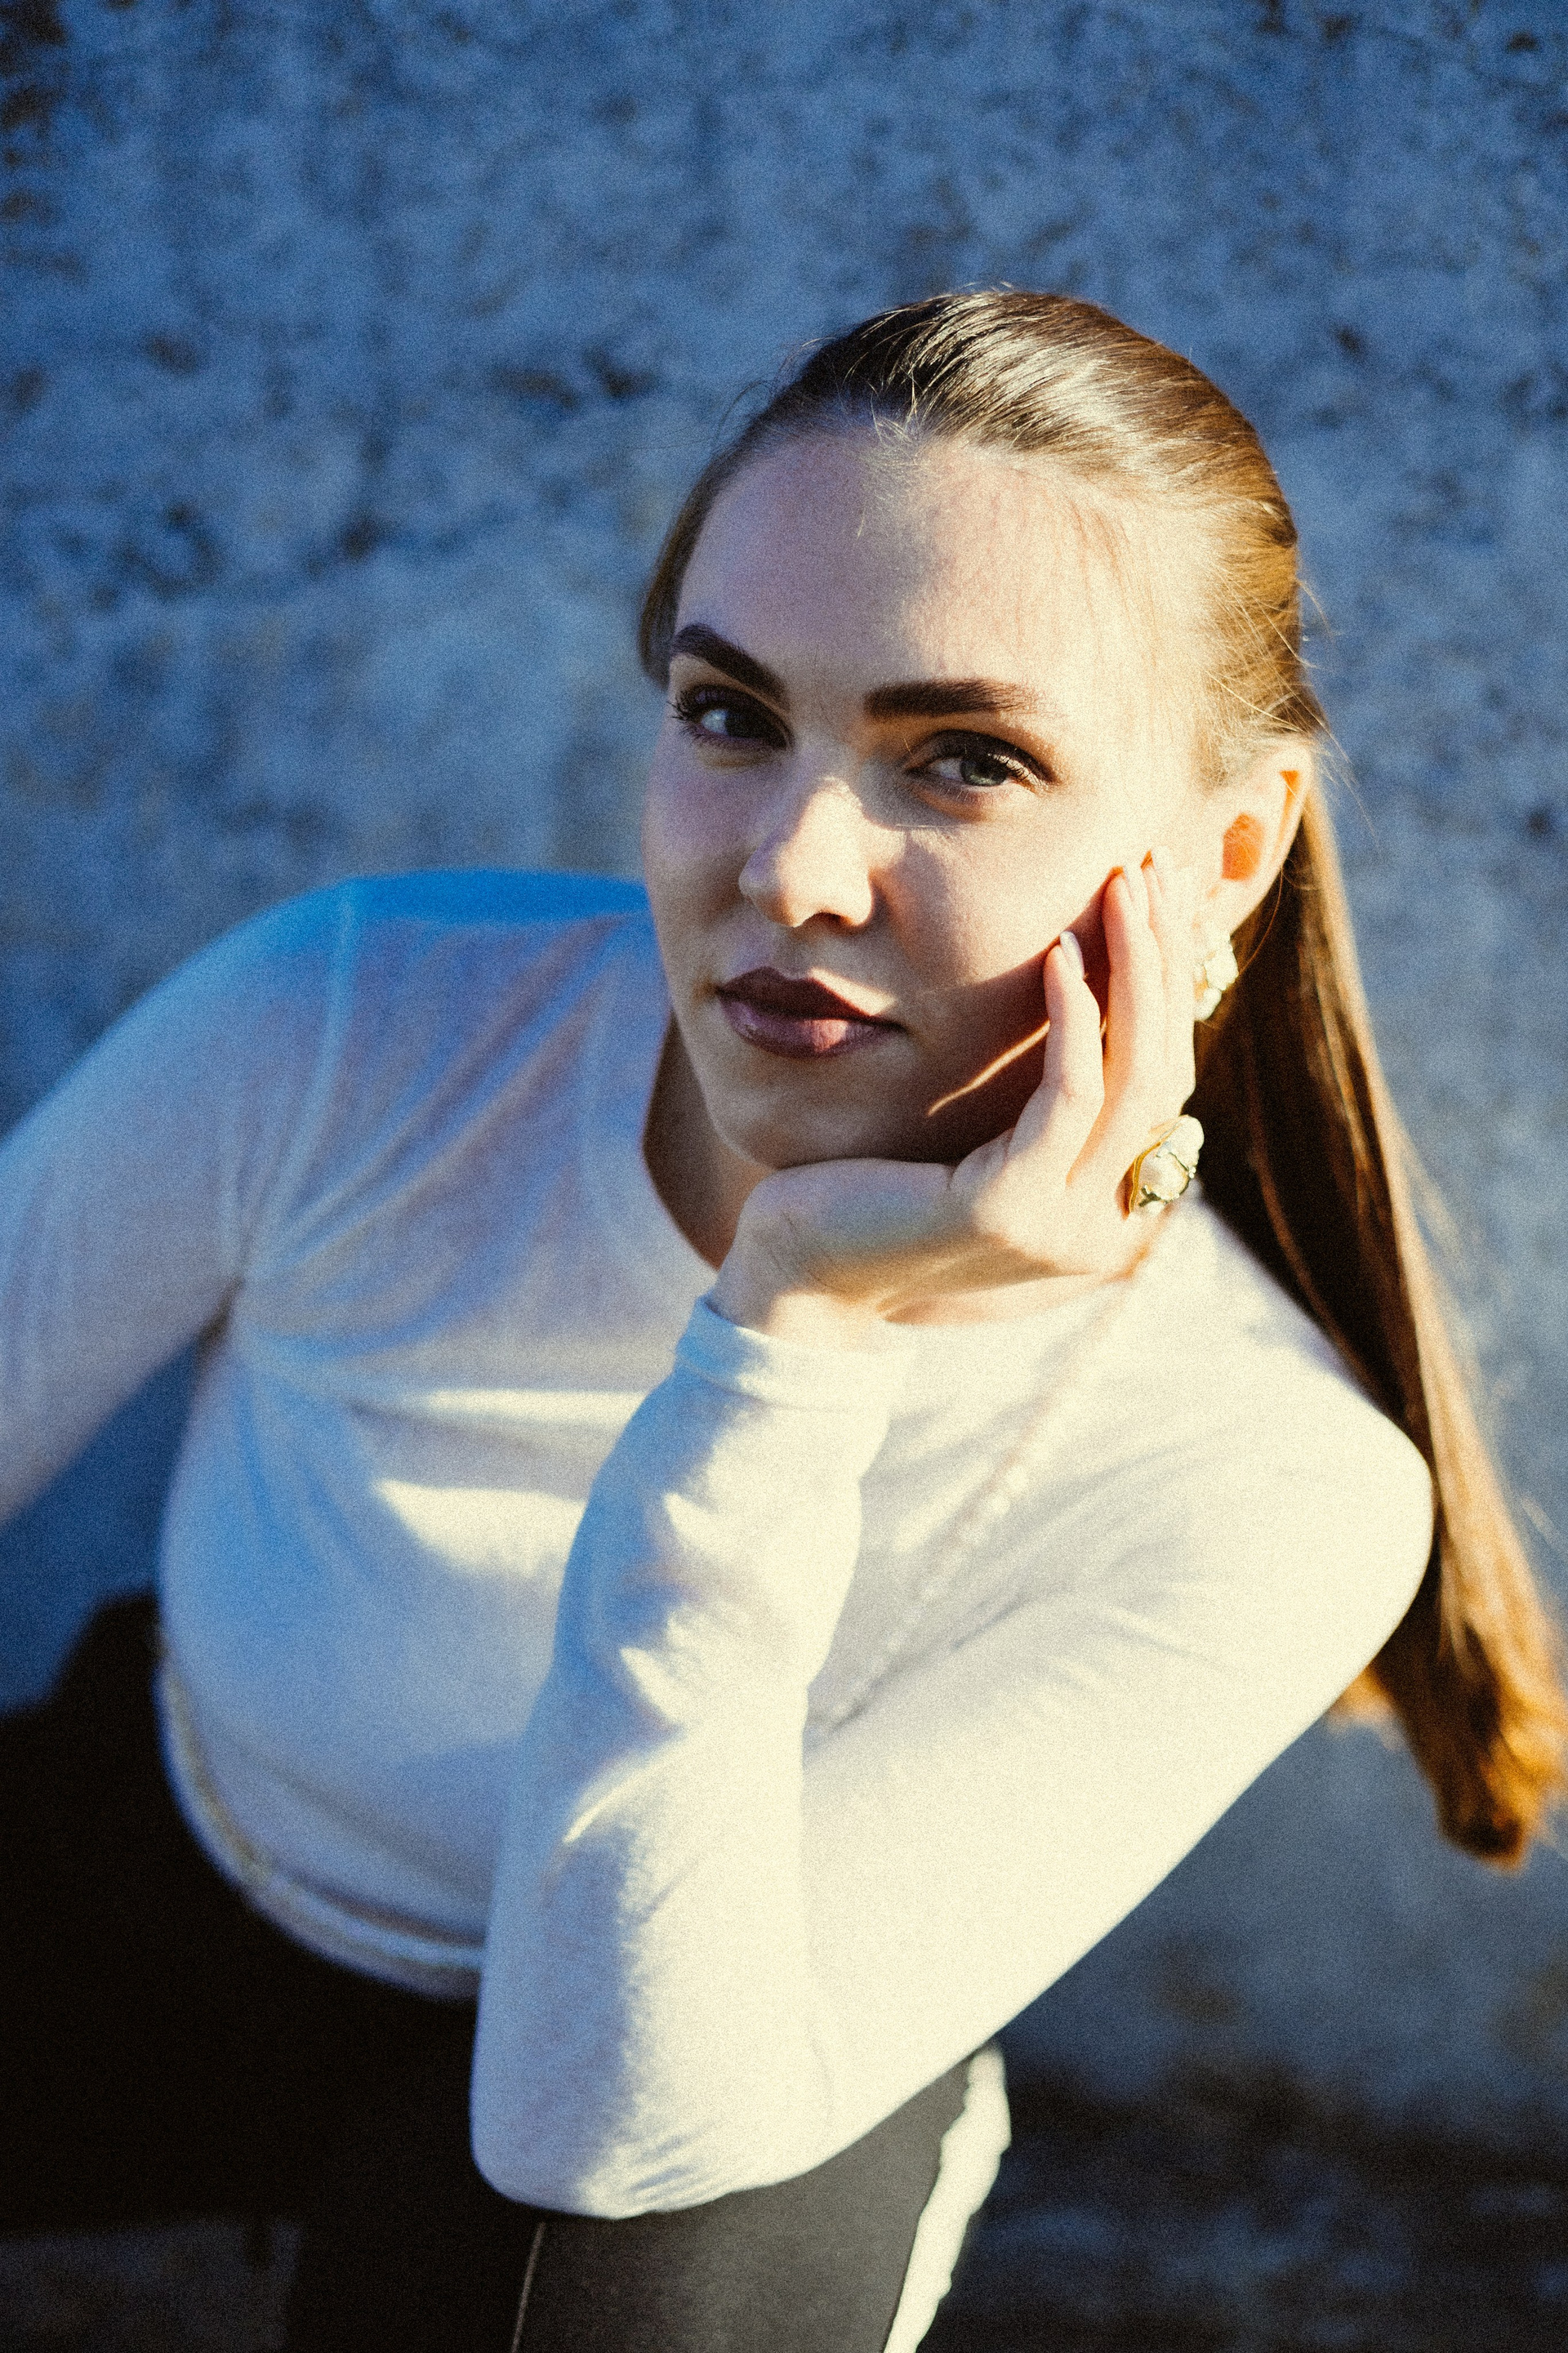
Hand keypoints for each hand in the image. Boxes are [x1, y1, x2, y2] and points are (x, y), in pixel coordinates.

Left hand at [709, 850, 1200, 1347]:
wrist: (795, 1268)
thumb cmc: (873, 1186)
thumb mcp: (976, 1130)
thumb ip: (1042, 1094)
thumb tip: (1095, 987)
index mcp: (1107, 1205)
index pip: (1168, 1075)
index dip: (1174, 980)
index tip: (1161, 891)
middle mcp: (1105, 1226)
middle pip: (1168, 1069)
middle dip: (1168, 956)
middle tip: (1154, 864)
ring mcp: (1064, 1227)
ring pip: (1137, 1078)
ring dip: (1136, 969)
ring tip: (1122, 886)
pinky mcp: (1010, 1212)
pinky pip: (1068, 1100)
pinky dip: (1075, 1021)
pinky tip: (1059, 955)